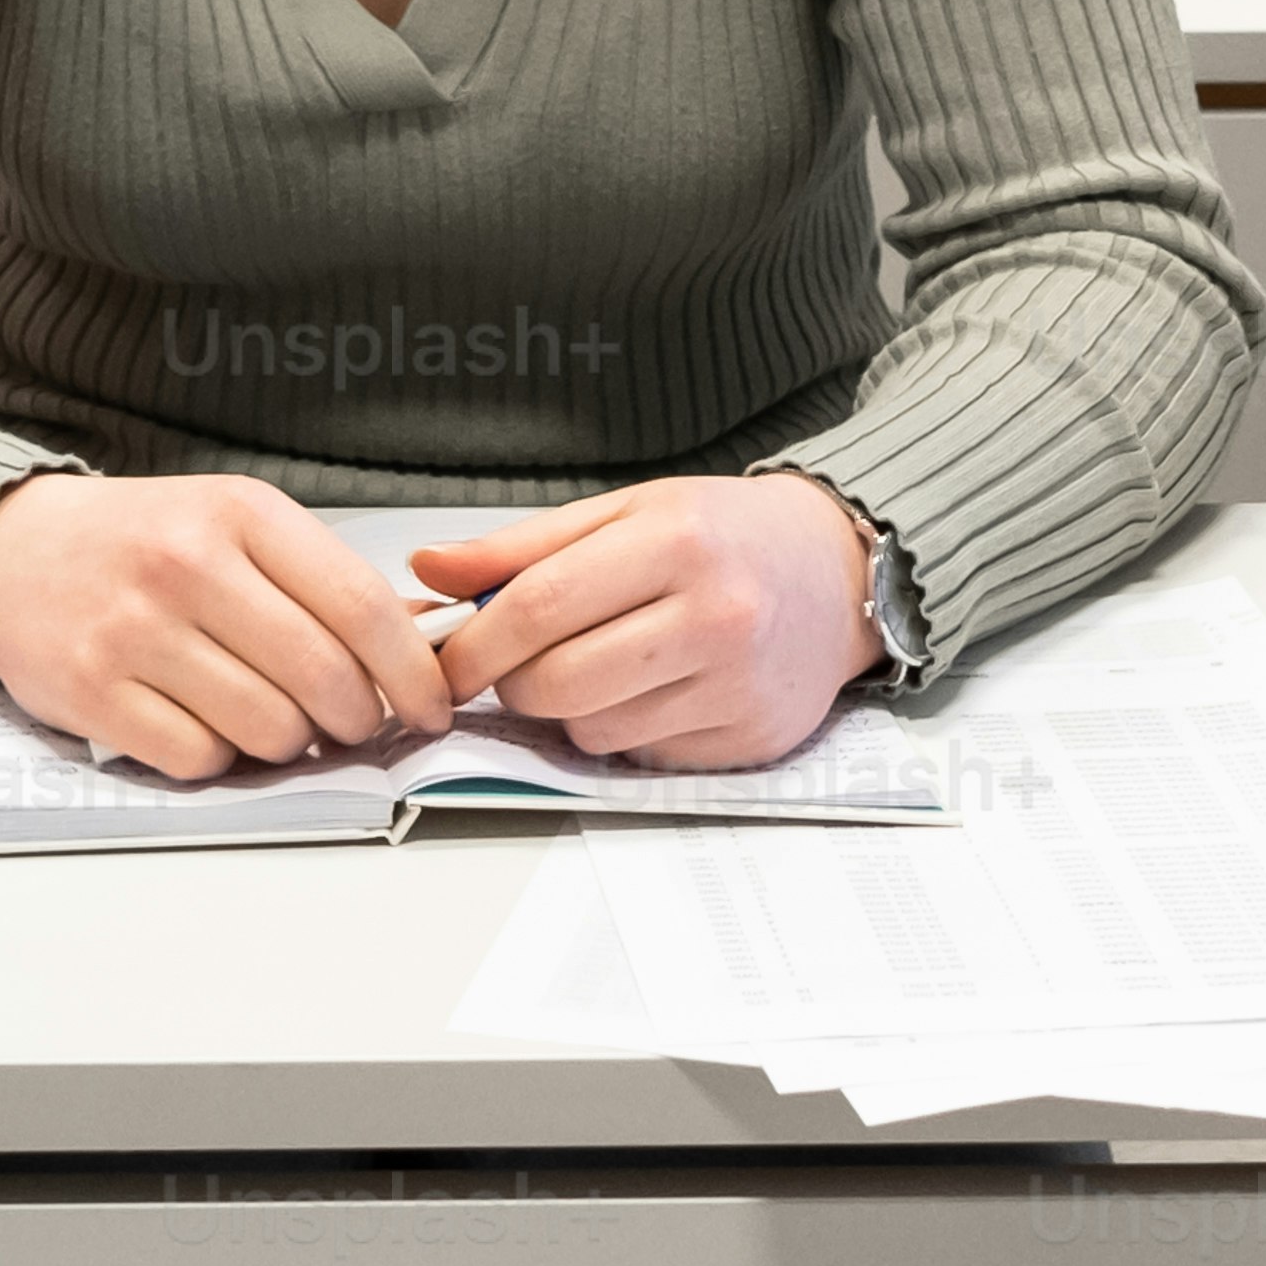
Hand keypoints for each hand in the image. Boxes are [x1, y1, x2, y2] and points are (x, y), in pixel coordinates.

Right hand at [0, 473, 450, 782]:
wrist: (7, 549)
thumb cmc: (139, 541)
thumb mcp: (232, 524)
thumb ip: (322, 579)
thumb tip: (425, 639)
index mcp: (239, 512)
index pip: (361, 607)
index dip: (414, 672)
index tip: (432, 705)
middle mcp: (186, 564)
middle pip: (324, 678)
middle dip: (359, 720)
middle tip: (355, 725)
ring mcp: (133, 630)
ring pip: (268, 728)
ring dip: (289, 743)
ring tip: (272, 719)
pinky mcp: (90, 692)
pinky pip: (198, 758)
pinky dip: (218, 757)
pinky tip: (204, 724)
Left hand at [409, 474, 877, 774]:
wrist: (837, 572)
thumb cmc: (722, 535)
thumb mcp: (627, 511)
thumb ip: (524, 546)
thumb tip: (428, 569)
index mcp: (675, 540)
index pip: (540, 605)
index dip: (473, 642)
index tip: (441, 659)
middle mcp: (715, 613)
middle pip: (558, 681)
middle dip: (512, 682)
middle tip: (517, 663)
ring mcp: (736, 684)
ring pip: (594, 729)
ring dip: (571, 709)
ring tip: (602, 663)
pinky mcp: (749, 737)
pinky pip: (643, 754)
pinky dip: (625, 728)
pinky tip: (654, 687)